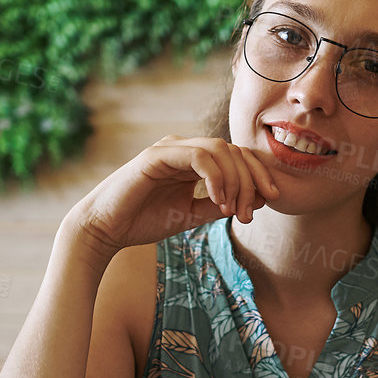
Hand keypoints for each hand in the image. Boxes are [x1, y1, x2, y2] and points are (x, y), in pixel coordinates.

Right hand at [70, 136, 279, 259]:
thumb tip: (257, 199)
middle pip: (233, 149)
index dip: (257, 173)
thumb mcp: (192, 215)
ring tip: (233, 210)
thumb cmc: (144, 221)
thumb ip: (220, 205)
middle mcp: (183, 148)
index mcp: (192, 160)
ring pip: (220, 149)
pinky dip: (215, 177)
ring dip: (235, 180)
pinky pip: (198, 156)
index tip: (270, 199)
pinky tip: (218, 201)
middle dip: (251, 179)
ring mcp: (170, 148)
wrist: (106, 229)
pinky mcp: (157, 155)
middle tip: (253, 211)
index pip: (236, 155)